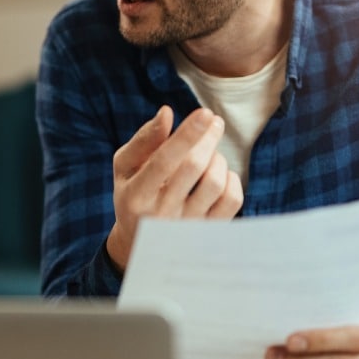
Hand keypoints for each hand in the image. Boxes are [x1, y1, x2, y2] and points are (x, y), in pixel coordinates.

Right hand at [107, 106, 242, 270]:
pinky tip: (219, 174)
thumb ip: (144, 140)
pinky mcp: (208, 233)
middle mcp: (161, 215)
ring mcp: (186, 227)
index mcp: (136, 196)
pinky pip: (232, 200)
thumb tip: (167, 113)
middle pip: (193, 167)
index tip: (205, 113)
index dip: (186, 135)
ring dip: (217, 157)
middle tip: (214, 121)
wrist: (142, 245)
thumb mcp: (126, 168)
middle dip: (208, 138)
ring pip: (215, 182)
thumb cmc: (133, 195)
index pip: (164, 161)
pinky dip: (231, 178)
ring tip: (210, 152)